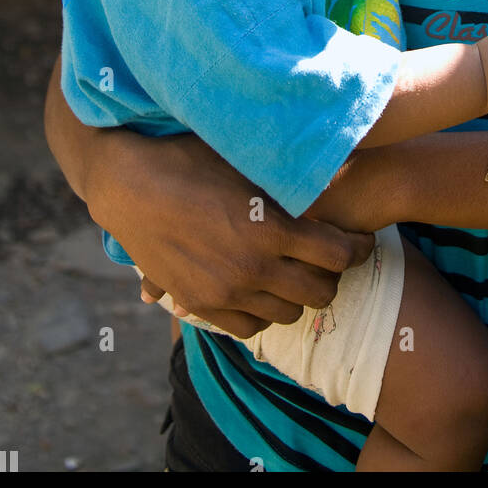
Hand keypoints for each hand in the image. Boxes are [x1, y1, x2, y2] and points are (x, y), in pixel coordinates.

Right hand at [87, 128, 374, 337]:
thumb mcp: (246, 163)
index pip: (339, 254)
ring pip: (289, 314)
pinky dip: (263, 312)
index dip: (357, 248)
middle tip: (327, 257)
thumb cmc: (192, 160)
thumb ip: (287, 179)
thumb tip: (334, 168)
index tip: (358, 240)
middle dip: (332, 275)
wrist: (129, 186)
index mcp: (270, 228)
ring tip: (294, 271)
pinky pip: (251, 328)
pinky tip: (262, 289)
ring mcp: (226, 291)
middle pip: (321, 291)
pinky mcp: (201, 304)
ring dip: (298, 294)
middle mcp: (253, 267)